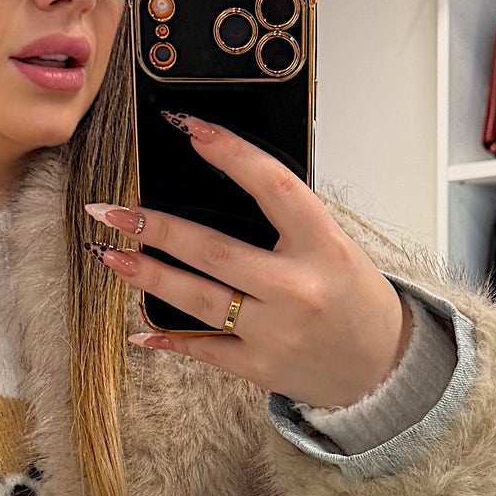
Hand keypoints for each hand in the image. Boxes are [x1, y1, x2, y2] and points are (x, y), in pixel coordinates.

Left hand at [87, 114, 409, 407]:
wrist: (384, 367)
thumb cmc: (355, 299)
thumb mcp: (334, 248)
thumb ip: (287, 222)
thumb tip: (219, 185)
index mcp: (324, 246)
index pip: (273, 186)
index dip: (230, 154)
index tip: (190, 129)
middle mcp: (299, 288)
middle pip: (214, 250)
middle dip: (155, 228)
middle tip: (113, 212)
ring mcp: (277, 331)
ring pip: (198, 298)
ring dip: (148, 275)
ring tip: (112, 256)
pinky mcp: (261, 367)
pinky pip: (205, 348)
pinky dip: (169, 339)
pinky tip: (141, 329)